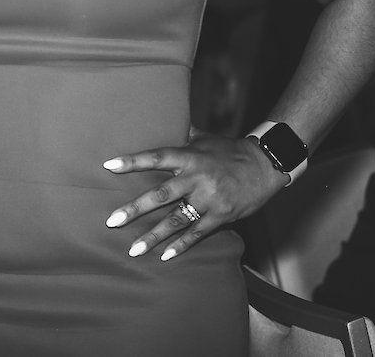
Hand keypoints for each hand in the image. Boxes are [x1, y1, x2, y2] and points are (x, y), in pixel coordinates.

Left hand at [102, 130, 285, 260]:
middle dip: (135, 209)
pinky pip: (197, 233)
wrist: (265, 165)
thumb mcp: (204, 138)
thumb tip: (160, 118)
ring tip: (133, 249)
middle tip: (112, 221)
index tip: (109, 165)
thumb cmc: (229, 150)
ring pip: (176, 220)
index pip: (155, 157)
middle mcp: (196, 178)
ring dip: (153, 236)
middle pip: (161, 195)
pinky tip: (165, 255)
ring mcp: (209, 199)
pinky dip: (181, 245)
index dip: (132, 161)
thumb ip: (181, 135)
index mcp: (189, 156)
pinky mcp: (221, 216)